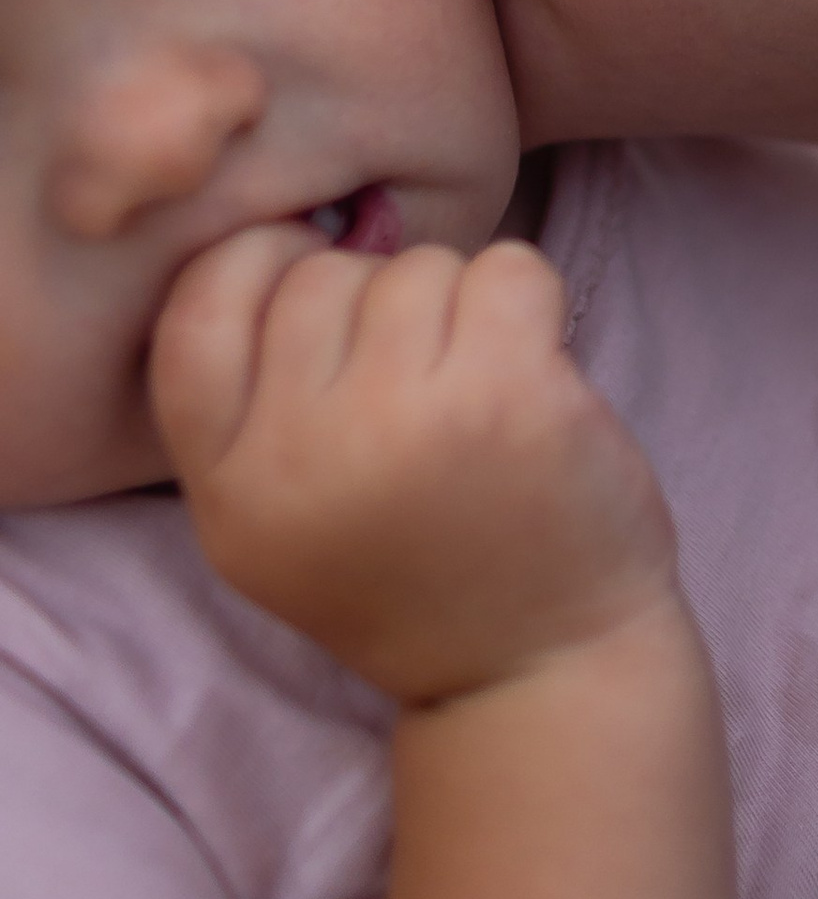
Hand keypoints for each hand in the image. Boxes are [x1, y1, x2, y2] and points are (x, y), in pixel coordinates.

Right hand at [149, 229, 679, 705]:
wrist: (539, 667)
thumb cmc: (417, 569)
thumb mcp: (282, 522)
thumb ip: (257, 404)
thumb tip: (293, 231)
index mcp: (228, 491)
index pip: (196, 311)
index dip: (255, 267)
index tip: (315, 293)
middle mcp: (298, 460)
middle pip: (320, 275)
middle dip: (377, 300)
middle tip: (420, 383)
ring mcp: (401, 425)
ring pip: (416, 266)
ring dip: (458, 306)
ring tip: (474, 395)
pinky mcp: (504, 400)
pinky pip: (508, 268)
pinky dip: (531, 300)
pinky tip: (534, 375)